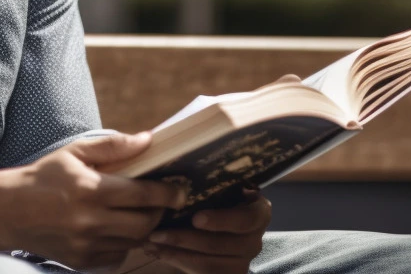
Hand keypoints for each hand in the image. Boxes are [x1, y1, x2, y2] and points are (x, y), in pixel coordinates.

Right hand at [9, 131, 188, 270]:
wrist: (9, 212)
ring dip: (145, 227)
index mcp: (91, 190)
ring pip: (134, 241)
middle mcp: (90, 221)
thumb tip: (148, 139)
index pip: (143, 194)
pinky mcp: (82, 261)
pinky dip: (125, 243)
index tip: (180, 189)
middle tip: (165, 202)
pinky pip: (118, 256)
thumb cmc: (44, 177)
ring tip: (143, 212)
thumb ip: (113, 146)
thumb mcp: (75, 153)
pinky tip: (119, 228)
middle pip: (145, 223)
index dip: (168, 192)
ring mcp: (87, 245)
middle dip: (161, 212)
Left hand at [140, 187, 271, 273]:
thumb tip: (169, 148)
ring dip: (176, 252)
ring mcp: (243, 261)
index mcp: (258, 211)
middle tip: (156, 232)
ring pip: (210, 263)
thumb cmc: (212, 198)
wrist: (214, 225)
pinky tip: (159, 252)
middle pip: (222, 244)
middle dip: (185, 238)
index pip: (246, 219)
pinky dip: (178, 262)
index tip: (195, 218)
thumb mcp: (215, 185)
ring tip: (152, 242)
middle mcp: (255, 239)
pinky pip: (204, 273)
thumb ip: (207, 176)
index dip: (222, 221)